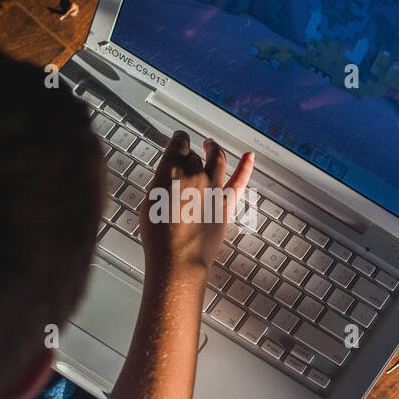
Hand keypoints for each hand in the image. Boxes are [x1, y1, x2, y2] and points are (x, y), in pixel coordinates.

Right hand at [138, 130, 253, 280]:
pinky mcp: (226, 204)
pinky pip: (239, 181)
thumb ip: (161, 183)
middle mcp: (194, 175)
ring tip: (211, 145)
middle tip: (187, 156)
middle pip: (194, 156)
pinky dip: (246, 167)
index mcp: (171, 171)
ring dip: (214, 149)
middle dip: (190, 154)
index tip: (179, 138)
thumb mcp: (149, 202)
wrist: (177, 259)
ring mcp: (213, 188)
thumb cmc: (159, 236)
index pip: (178, 144)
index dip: (179, 139)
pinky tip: (250, 157)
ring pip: (216, 160)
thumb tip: (168, 176)